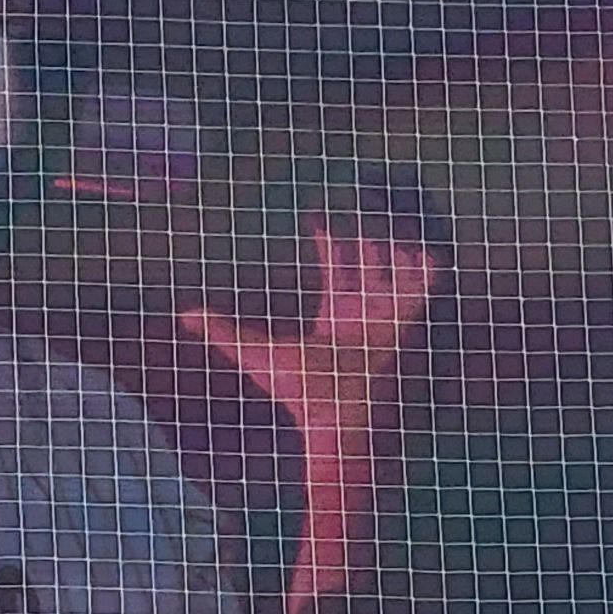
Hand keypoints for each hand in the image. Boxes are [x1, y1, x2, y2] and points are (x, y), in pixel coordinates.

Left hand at [181, 216, 439, 613]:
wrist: (346, 430)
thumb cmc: (306, 400)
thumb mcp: (262, 356)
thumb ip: (225, 331)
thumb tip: (184, 314)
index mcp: (340, 311)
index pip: (340, 257)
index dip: (331, 228)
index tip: (314, 206)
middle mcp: (370, 306)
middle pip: (372, 245)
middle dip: (365, 212)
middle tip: (354, 183)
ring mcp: (396, 310)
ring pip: (400, 250)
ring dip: (391, 221)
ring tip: (376, 191)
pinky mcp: (417, 317)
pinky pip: (429, 270)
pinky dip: (424, 246)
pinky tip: (409, 223)